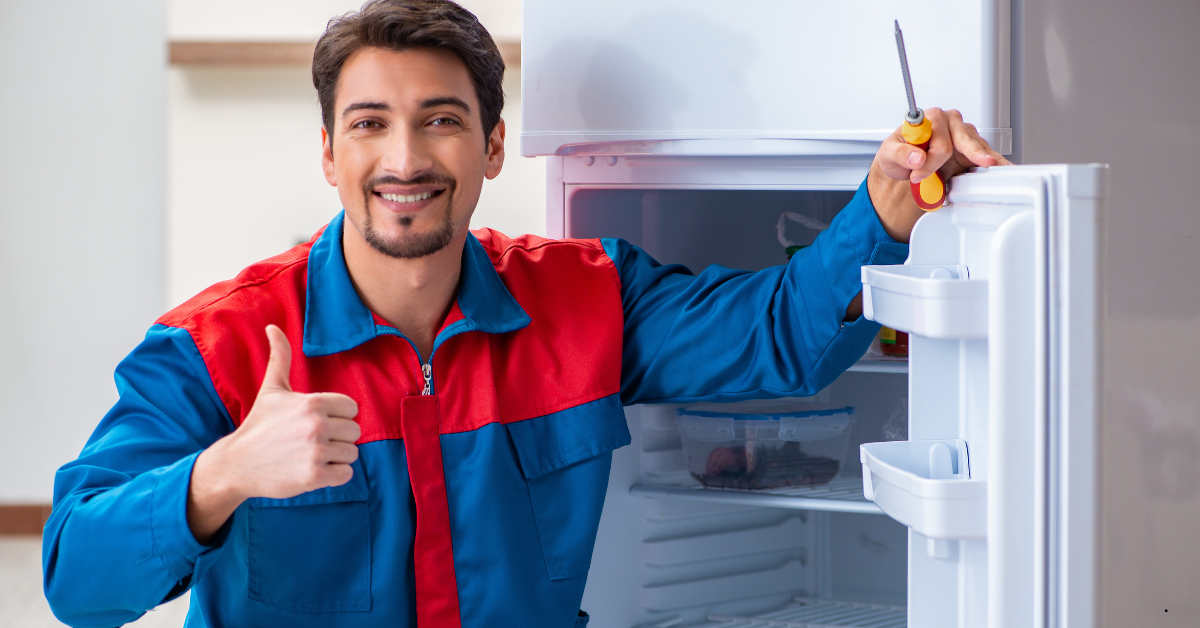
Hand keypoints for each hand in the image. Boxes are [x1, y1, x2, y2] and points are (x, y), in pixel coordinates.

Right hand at [186, 325, 360, 542]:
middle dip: (338, 437)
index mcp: (312, 402)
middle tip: (312, 441)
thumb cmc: (259, 425)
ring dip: (336, 457)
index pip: (351, 408)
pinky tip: (314, 470)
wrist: (237, 463)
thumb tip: (272, 327)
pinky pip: (346, 474)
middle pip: (354, 431)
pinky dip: (335, 475)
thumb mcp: (272, 389)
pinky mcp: (315, 476)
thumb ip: (280, 357)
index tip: (317, 422)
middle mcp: (317, 425)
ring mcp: (316, 452)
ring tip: (311, 455)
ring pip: (352, 453)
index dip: (337, 416)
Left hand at [868, 107, 1011, 242]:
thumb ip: (900, 154)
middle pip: (961, 144)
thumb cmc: (900, 155)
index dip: (928, 161)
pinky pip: (989, 156)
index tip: (917, 174)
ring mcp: (966, 135)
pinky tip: (1004, 168)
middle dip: (942, 166)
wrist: (906, 166)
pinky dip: (996, 164)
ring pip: (978, 150)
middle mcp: (952, 122)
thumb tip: (917, 157)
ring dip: (974, 166)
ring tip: (978, 174)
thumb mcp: (888, 154)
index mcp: (932, 118)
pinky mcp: (975, 150)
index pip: (939, 139)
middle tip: (924, 179)